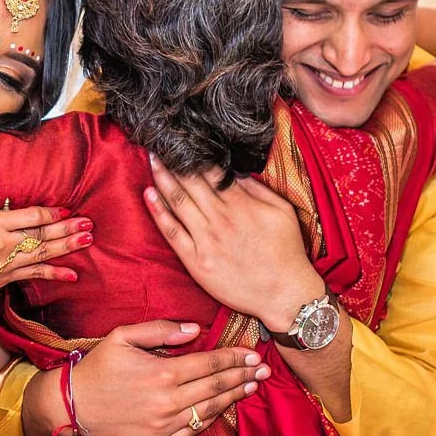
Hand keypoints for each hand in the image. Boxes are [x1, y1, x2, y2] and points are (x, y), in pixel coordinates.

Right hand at [0, 207, 89, 294]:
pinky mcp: (6, 278)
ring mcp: (6, 263)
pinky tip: (73, 274)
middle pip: (41, 235)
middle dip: (67, 228)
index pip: (31, 216)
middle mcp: (3, 244)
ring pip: (43, 253)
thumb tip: (25, 208)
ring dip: (67, 247)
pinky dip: (54, 274)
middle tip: (88, 223)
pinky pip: (35, 275)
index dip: (51, 213)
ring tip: (87, 239)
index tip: (66, 209)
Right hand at [50, 321, 268, 435]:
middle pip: (215, 387)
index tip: (252, 353)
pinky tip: (222, 409)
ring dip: (233, 398)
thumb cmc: (96, 367)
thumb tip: (195, 329)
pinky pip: (191, 431)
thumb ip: (160, 330)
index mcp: (163, 372)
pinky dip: (209, 419)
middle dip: (242, 376)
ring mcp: (163, 425)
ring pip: (208, 410)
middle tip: (263, 370)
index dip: (234, 357)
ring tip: (251, 387)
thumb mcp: (123, 337)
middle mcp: (168, 401)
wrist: (70, 406)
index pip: (209, 363)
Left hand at [144, 158, 324, 332]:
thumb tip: (235, 173)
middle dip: (173, 160)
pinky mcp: (196, 261)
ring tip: (151, 159)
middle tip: (160, 142)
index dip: (195, 154)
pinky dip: (158, 211)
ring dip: (162, 177)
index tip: (183, 141)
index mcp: (241, 204)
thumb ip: (258, 189)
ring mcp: (206, 240)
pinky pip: (171, 232)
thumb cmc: (286, 253)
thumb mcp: (282, 212)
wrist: (284, 294)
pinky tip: (148, 194)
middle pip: (190, 181)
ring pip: (178, 201)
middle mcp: (220, 218)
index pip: (211, 172)